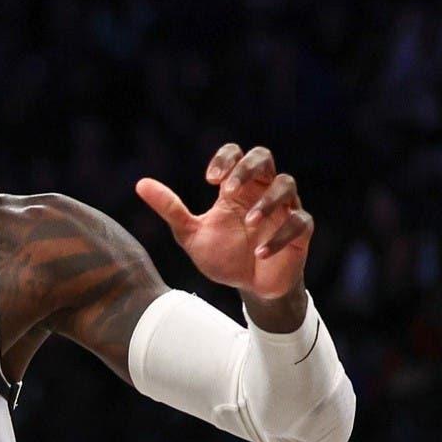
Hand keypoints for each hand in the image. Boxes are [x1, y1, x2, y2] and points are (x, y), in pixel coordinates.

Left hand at [136, 143, 312, 301]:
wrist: (248, 288)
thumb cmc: (223, 256)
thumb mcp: (191, 234)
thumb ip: (170, 209)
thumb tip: (140, 184)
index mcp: (237, 189)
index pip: (236, 154)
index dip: (225, 159)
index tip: (209, 179)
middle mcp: (261, 192)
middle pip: (264, 157)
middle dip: (246, 168)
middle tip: (226, 191)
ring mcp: (284, 210)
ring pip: (286, 184)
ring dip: (267, 202)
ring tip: (249, 223)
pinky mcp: (300, 232)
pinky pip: (299, 223)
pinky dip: (280, 237)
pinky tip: (260, 253)